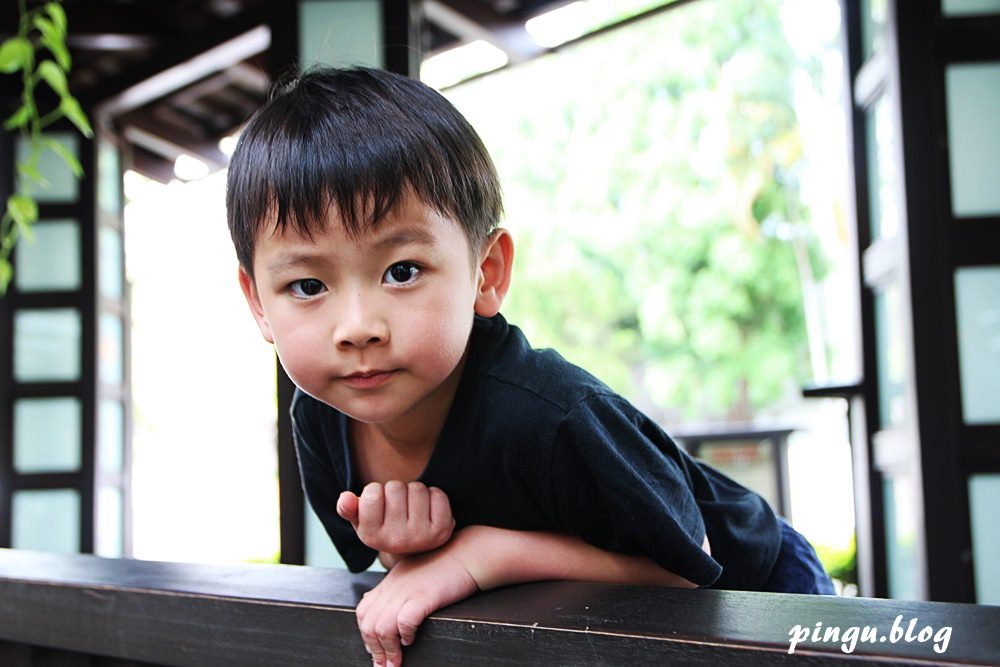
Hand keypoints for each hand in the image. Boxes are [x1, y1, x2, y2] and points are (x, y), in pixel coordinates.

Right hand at [337, 481, 454, 557]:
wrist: (415, 550)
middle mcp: (396, 540)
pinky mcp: (442, 530)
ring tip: (411, 507)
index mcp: (372, 537)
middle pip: (395, 487)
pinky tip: (427, 509)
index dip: (376, 491)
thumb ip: (348, 508)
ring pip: (417, 488)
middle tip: (397, 506)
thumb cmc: (385, 527)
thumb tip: (345, 497)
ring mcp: (421, 536)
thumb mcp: (362, 521)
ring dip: (414, 492)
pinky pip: (437, 495)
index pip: (372, 493)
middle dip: (395, 491)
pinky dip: (433, 495)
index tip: (379, 503)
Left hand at [356, 540, 478, 666]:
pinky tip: (410, 640)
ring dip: (387, 651)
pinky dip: (404, 636)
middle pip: (369, 623)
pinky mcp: (424, 596)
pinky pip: (404, 622)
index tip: (374, 650)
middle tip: (383, 666)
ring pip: (381, 627)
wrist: (468, 553)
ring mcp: (407, 590)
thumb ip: (399, 587)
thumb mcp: (415, 571)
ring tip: (395, 663)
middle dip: (374, 650)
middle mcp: (394, 585)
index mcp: (391, 581)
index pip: (364, 611)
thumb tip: (389, 608)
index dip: (366, 634)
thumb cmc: (448, 564)